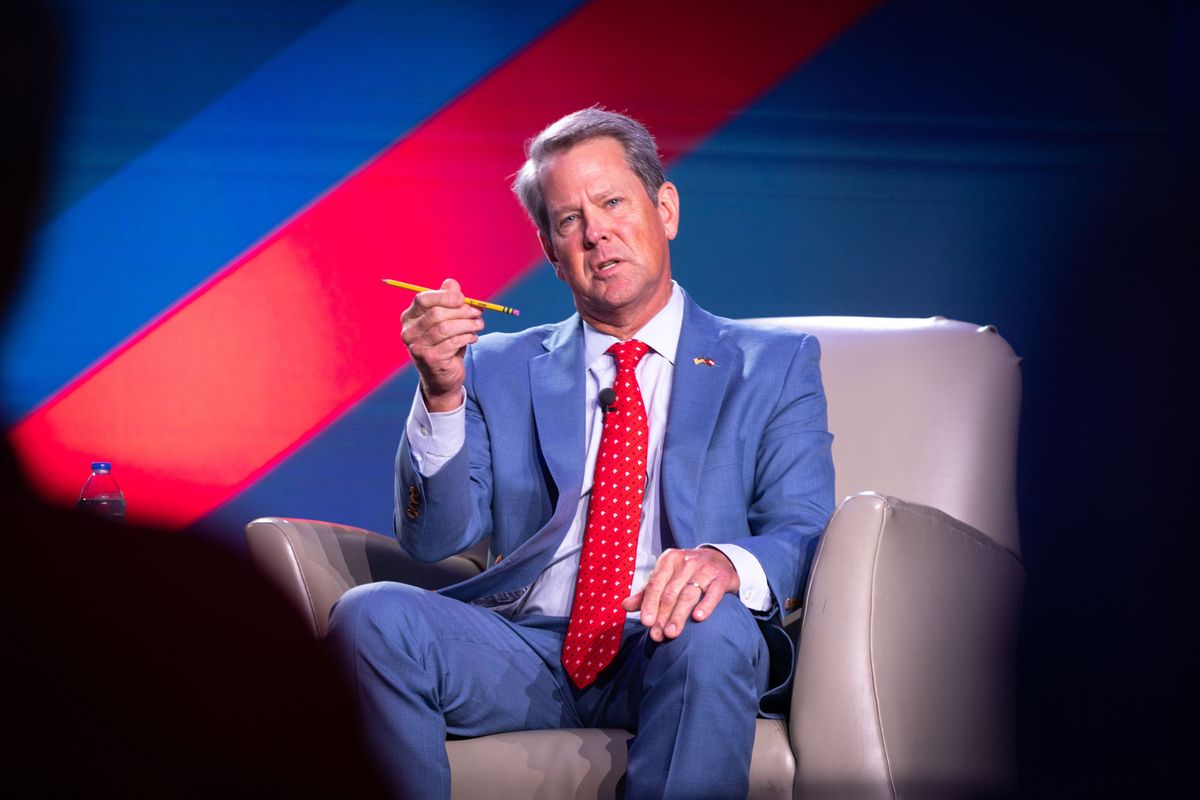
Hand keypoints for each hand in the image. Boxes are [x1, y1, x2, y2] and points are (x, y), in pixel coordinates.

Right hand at [400, 278, 483, 410]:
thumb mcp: (447, 320)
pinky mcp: (428, 360)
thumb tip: (451, 283)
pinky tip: (473, 337)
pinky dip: (466, 338)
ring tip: (479, 325)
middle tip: (478, 313)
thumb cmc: (444, 343)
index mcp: (409, 317)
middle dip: (461, 311)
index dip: (444, 296)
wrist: (442, 377)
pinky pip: (451, 343)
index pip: (422, 299)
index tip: (463, 298)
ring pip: (445, 329)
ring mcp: (416, 347)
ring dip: (467, 324)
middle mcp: (408, 331)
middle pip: (436, 314)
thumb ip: (448, 300)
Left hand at [621, 547, 739, 641]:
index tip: (646, 622)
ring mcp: (705, 569)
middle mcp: (686, 562)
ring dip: (679, 615)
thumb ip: (646, 592)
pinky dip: (706, 605)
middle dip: (663, 615)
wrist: (719, 559)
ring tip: (671, 633)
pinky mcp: (722, 578)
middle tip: (657, 635)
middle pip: (671, 592)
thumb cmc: (687, 572)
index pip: (655, 583)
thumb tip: (625, 606)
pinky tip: (698, 618)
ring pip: (689, 594)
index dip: (649, 604)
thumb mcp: (666, 576)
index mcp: (669, 560)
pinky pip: (713, 593)